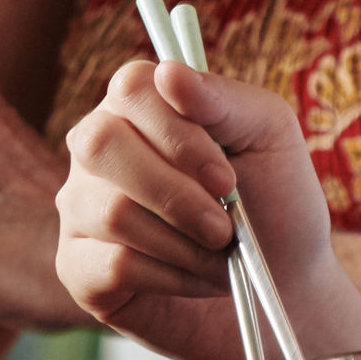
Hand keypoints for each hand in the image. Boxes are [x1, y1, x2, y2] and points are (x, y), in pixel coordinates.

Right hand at [56, 58, 360, 359]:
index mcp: (139, 106)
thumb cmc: (274, 200)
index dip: (177, 132)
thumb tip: (168, 72)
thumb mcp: (268, 136)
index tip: (225, 176)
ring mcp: (80, 208)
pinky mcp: (78, 268)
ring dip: (184, 242)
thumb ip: (222, 99)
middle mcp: (98, 150)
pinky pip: (111, 266)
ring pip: (112, 211)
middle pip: (101, 143)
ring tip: (220, 254)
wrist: (283, 286)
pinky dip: (172, 277)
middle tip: (225, 225)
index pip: (130, 88)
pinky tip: (197, 279)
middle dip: (175, 192)